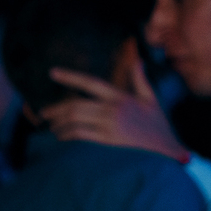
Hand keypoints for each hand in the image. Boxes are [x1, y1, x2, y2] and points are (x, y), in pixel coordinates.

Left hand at [42, 64, 189, 162]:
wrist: (167, 150)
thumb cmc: (158, 126)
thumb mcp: (151, 99)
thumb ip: (140, 80)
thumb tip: (137, 60)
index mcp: (120, 96)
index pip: (91, 82)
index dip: (70, 76)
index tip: (52, 72)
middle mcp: (113, 109)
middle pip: (76, 104)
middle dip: (56, 108)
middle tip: (44, 112)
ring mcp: (109, 125)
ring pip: (75, 118)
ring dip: (59, 122)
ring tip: (51, 126)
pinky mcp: (107, 141)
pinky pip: (80, 134)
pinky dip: (67, 134)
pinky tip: (61, 137)